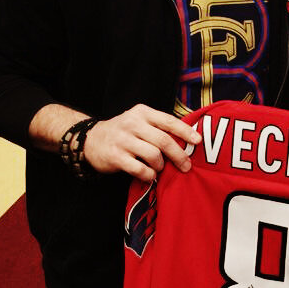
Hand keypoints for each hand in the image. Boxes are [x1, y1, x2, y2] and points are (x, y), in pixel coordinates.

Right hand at [84, 104, 201, 181]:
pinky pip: (140, 169)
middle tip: (186, 166)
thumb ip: (158, 127)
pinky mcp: (115, 157)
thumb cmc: (123, 133)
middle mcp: (132, 124)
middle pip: (163, 140)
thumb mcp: (139, 121)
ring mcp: (123, 140)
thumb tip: (188, 139)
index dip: (185, 131)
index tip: (197, 141)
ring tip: (159, 168)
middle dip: (179, 155)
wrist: (91, 140)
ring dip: (161, 166)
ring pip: (154, 155)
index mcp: (142, 113)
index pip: (168, 121)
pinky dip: (149, 174)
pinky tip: (149, 174)